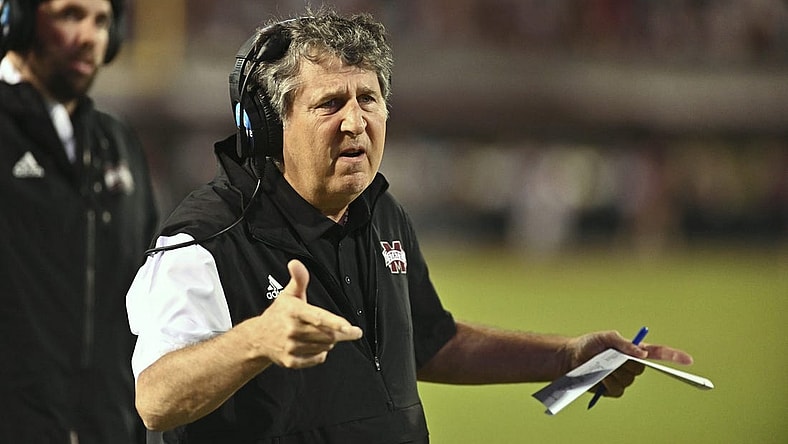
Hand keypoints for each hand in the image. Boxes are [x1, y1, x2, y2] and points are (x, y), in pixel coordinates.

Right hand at [250, 259, 362, 368]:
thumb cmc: (279, 314)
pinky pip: (317, 359)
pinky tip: (314, 346)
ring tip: (321, 334)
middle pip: (327, 335)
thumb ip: (299, 279)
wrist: (258, 338)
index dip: (335, 323)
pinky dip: (320, 354)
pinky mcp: (291, 361)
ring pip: (324, 347)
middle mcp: (291, 329)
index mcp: (293, 311)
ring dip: (329, 341)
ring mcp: (290, 347)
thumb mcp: (289, 294)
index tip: (349, 327)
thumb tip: (295, 263)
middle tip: (341, 328)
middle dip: (338, 332)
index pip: (318, 317)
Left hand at [567, 330, 693, 397]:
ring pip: (628, 380)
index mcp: (633, 350)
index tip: (687, 359)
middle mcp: (631, 365)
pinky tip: (599, 377)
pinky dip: (608, 383)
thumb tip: (641, 352)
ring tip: (600, 366)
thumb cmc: (587, 345)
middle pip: (641, 368)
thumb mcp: (604, 337)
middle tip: (610, 357)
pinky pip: (618, 389)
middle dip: (626, 363)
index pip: (658, 353)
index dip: (673, 356)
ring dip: (613, 373)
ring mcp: (623, 378)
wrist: (570, 358)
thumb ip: (622, 342)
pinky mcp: (614, 390)